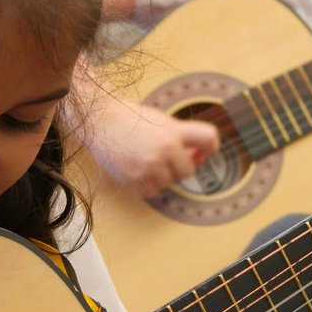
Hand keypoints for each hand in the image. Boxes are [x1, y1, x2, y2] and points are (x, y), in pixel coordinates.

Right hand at [89, 97, 219, 197]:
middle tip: (165, 157)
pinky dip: (147, 185)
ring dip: (161, 176)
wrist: (100, 121)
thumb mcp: (162, 121)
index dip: (211, 147)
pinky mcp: (134, 179)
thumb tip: (199, 157)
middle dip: (179, 166)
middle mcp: (165, 149)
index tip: (204, 152)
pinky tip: (138, 170)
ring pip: (169, 183)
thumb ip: (181, 137)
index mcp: (174, 131)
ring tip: (146, 159)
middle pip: (188, 171)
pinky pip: (152, 192)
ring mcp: (149, 166)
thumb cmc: (132, 119)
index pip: (209, 138)